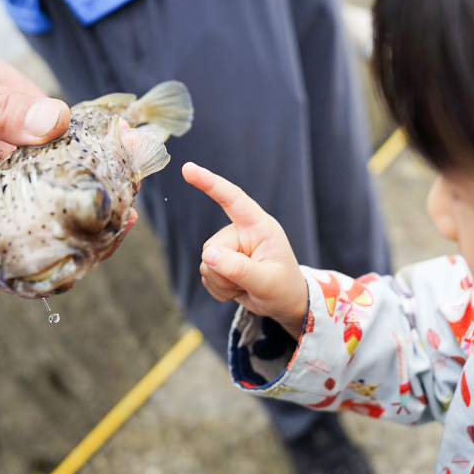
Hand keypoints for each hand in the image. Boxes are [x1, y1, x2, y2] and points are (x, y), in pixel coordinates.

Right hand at [182, 162, 308, 334]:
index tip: (188, 169)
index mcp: (259, 226)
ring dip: (222, 282)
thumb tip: (209, 255)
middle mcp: (241, 232)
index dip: (210, 183)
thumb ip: (239, 268)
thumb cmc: (284, 287)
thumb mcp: (267, 281)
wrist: (285, 304)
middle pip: (212, 247)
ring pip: (206, 263)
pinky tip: (237, 289)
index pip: (232, 199)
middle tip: (247, 283)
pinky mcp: (221, 261)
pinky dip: (220, 288)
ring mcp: (230, 247)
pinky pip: (207, 274)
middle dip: (224, 272)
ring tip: (245, 286)